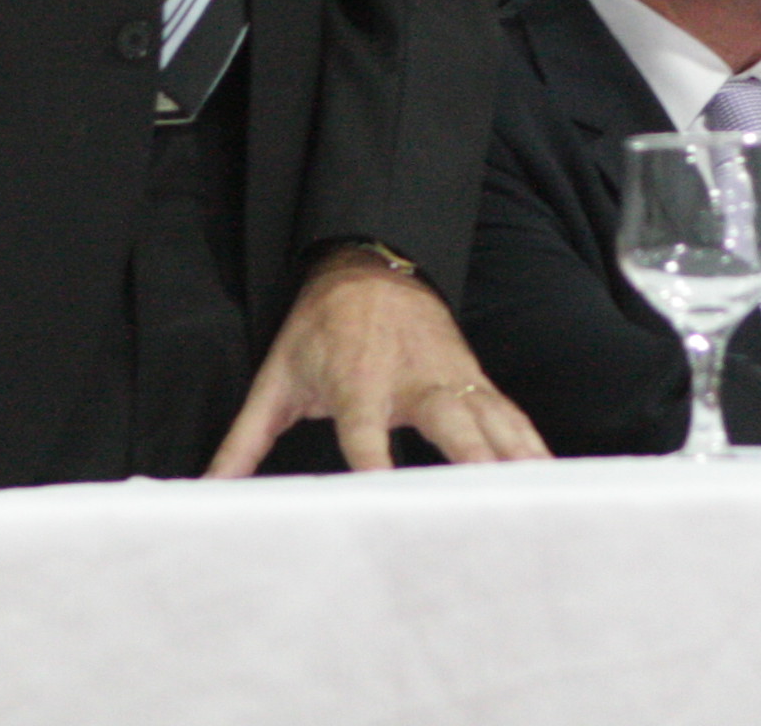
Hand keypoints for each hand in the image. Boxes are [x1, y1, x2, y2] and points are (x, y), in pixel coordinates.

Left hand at [204, 248, 548, 475]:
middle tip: (488, 500)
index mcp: (357, 381)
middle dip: (470, 461)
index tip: (383, 497)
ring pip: (491, 419)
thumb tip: (211, 488)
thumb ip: (243, 440)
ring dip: (514, 458)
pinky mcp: (474, 380)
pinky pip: (508, 416)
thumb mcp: (274, 378)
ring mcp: (450, 378)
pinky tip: (549, 477)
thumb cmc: (318, 325)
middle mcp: (411, 380)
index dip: (374, 463)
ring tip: (538, 499)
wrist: (368, 260)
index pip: (365, 432)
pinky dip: (530, 445)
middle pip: (449, 423)